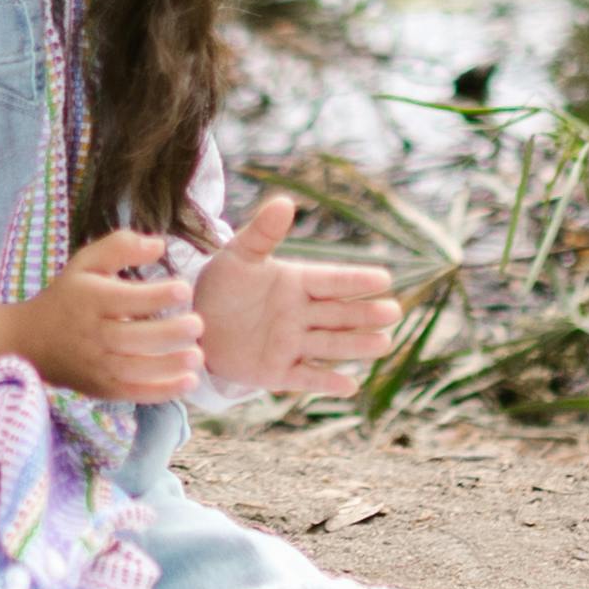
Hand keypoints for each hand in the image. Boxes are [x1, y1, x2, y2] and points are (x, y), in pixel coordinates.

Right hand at [0, 228, 197, 403]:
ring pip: (133, 370)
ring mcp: (96, 365)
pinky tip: (188, 381)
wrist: (30, 342)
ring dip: (168, 366)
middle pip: (130, 338)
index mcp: (89, 300)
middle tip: (197, 324)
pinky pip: (132, 393)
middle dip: (167, 333)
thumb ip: (120, 246)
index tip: (184, 290)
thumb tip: (159, 244)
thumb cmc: (68, 296)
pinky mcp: (101, 388)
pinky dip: (161, 392)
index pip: (122, 299)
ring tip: (198, 356)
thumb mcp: (86, 262)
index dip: (155, 295)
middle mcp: (91, 334)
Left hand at [188, 193, 396, 398]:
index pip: (331, 281)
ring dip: (356, 346)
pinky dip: (326, 382)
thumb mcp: (239, 255)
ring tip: (384, 343)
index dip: (356, 281)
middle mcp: (301, 314)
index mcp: (296, 282)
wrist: (195, 319)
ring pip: (329, 345)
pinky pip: (304, 377)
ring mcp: (291, 344)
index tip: (383, 278)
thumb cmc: (222, 283)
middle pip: (339, 314)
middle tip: (393, 312)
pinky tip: (350, 386)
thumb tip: (284, 202)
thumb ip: (262, 232)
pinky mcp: (276, 371)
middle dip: (366, 315)